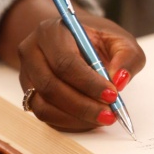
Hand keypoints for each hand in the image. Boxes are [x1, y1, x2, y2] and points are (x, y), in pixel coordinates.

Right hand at [0, 0, 144, 131]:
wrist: (74, 39)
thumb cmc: (97, 39)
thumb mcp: (119, 39)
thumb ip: (127, 56)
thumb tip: (120, 80)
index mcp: (52, 31)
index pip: (66, 61)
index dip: (89, 83)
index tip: (112, 95)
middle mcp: (32, 51)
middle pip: (51, 85)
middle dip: (83, 105)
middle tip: (110, 113)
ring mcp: (27, 73)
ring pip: (44, 104)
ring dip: (76, 117)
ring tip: (103, 118)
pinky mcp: (28, 92)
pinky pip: (44, 114)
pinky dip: (68, 122)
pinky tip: (88, 120)